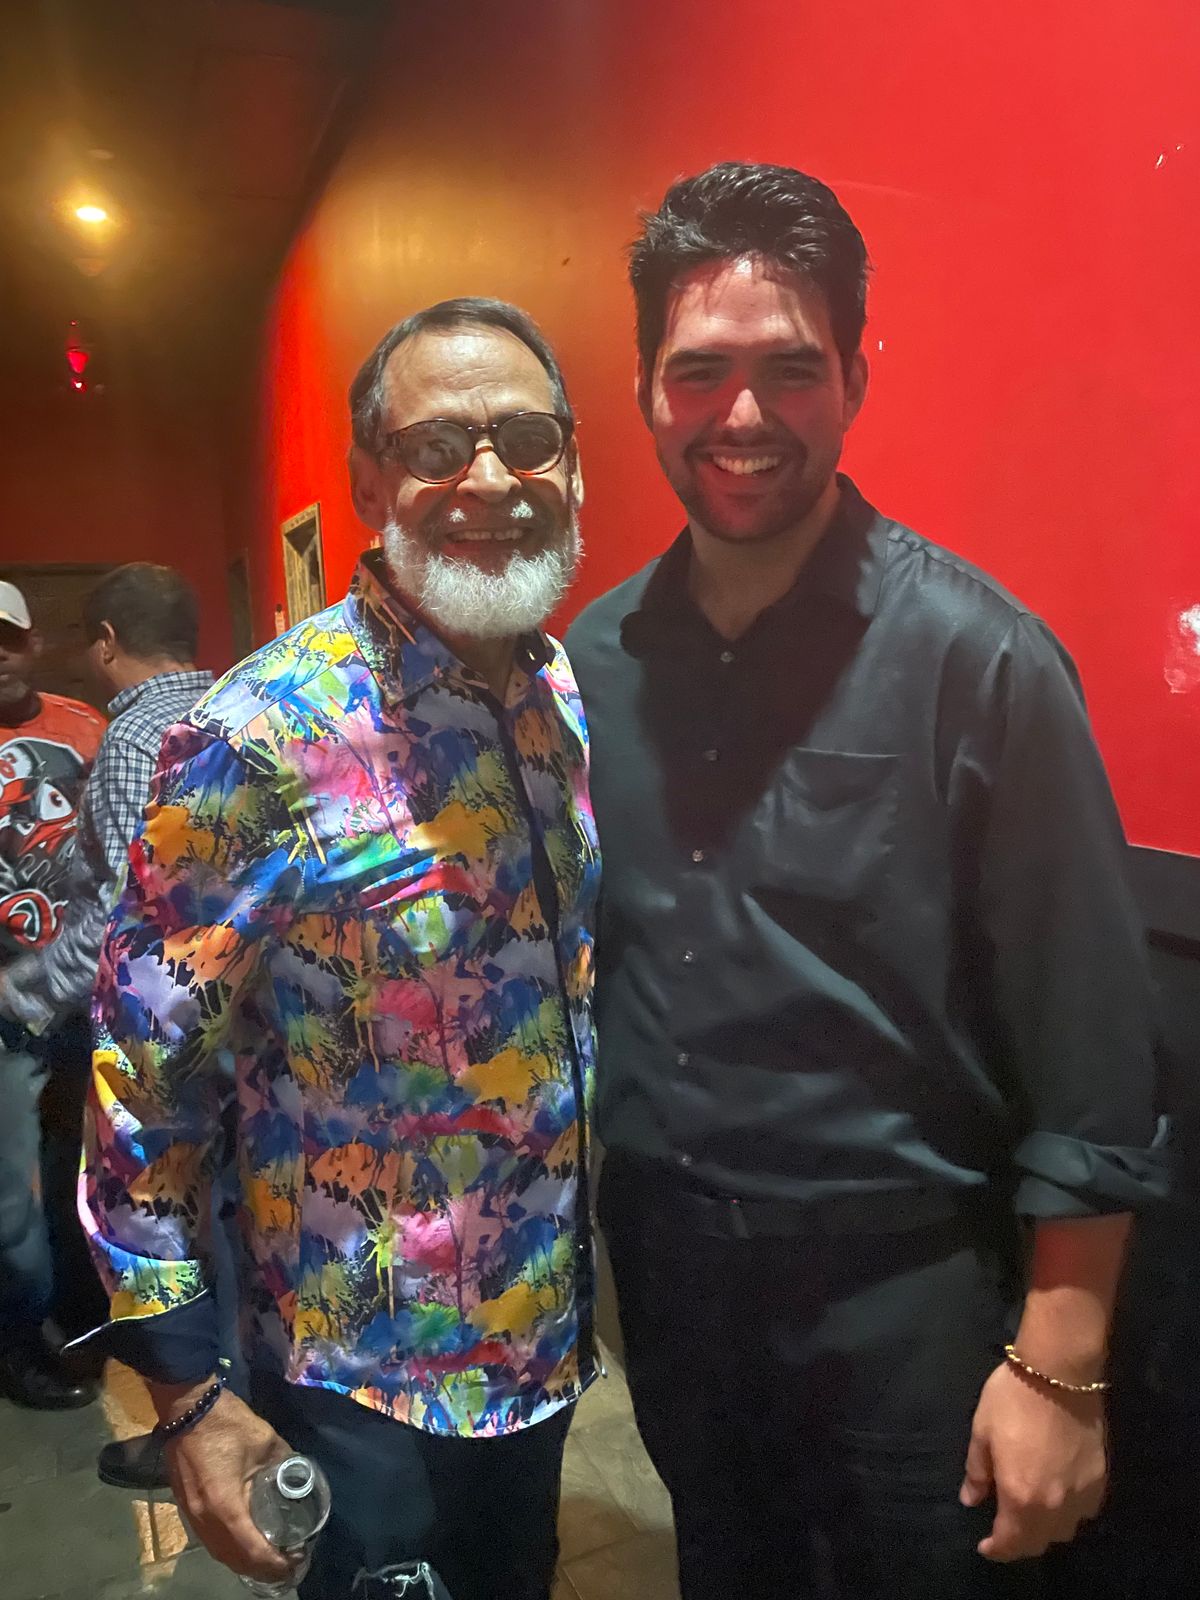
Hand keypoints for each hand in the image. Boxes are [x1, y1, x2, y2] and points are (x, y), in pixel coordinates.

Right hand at [160, 1384, 301, 1583]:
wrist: (187, 1409)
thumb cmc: (226, 1423)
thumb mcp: (265, 1440)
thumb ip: (284, 1463)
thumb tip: (300, 1477)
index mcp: (226, 1504)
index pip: (251, 1549)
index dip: (274, 1562)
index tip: (295, 1562)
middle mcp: (205, 1518)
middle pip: (234, 1559)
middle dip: (261, 1569)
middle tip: (287, 1566)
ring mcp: (192, 1515)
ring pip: (218, 1553)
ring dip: (243, 1563)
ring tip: (269, 1561)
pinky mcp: (187, 1508)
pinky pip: (209, 1541)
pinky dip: (228, 1550)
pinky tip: (245, 1546)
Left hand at [959, 1359, 1105, 1560]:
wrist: (1059, 1373)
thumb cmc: (1013, 1399)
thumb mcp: (982, 1432)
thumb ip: (977, 1472)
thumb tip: (970, 1500)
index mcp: (1020, 1496)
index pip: (1010, 1542)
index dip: (996, 1549)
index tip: (985, 1546)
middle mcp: (1054, 1506)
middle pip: (1039, 1543)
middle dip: (1019, 1544)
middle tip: (1004, 1533)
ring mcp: (1081, 1494)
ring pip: (1064, 1531)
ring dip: (1045, 1531)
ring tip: (1030, 1516)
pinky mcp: (1100, 1479)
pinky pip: (1084, 1511)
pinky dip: (1069, 1513)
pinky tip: (1058, 1497)